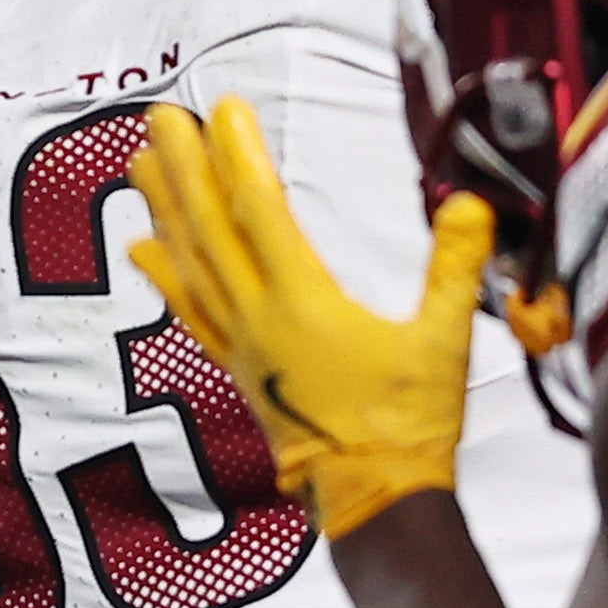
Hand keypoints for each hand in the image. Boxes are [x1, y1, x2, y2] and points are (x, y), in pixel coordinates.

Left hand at [128, 97, 487, 542]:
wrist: (370, 497)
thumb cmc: (410, 422)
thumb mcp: (445, 339)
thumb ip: (455, 268)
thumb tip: (470, 204)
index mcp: (304, 304)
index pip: (262, 212)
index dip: (240, 157)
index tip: (223, 109)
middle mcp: (257, 318)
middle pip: (210, 229)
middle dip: (185, 168)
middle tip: (158, 117)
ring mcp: (240, 343)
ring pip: (190, 263)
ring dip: (164, 210)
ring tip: (138, 163)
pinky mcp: (237, 366)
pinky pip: (189, 309)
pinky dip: (163, 274)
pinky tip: (141, 247)